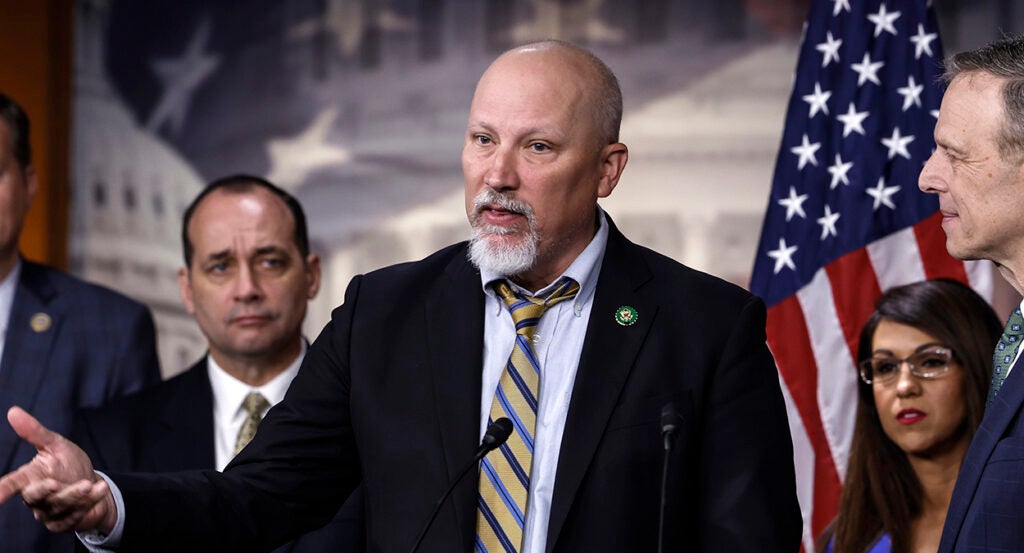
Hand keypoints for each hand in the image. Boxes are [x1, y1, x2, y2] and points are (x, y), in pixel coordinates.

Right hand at [0, 407, 116, 532]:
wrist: (92, 484)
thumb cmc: (68, 464)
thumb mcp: (55, 444)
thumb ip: (35, 432)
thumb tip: (12, 411)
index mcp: (30, 478)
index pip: (12, 484)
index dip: (3, 490)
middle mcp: (37, 498)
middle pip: (34, 497)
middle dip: (45, 490)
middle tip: (56, 482)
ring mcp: (50, 512)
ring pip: (59, 505)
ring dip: (76, 495)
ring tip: (90, 483)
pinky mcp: (65, 522)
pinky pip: (75, 515)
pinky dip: (90, 502)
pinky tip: (100, 489)